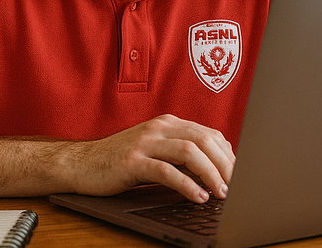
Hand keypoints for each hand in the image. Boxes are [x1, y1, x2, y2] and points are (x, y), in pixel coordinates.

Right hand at [62, 114, 234, 202]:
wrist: (81, 163)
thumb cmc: (120, 161)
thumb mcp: (154, 150)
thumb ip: (180, 153)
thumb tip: (216, 170)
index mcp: (167, 123)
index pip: (209, 133)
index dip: (229, 155)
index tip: (240, 176)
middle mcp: (158, 128)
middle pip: (203, 140)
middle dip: (226, 165)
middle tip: (238, 187)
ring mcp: (144, 142)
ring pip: (189, 152)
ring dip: (211, 174)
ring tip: (222, 193)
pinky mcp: (132, 161)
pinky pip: (166, 171)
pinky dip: (186, 185)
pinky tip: (197, 197)